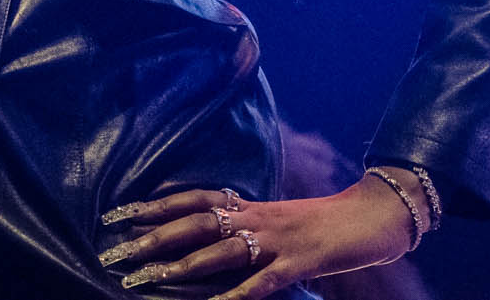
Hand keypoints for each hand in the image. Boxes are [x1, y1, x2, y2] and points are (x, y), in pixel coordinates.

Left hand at [96, 173, 417, 297]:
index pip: (191, 198)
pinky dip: (237, 296)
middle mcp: (256, 216)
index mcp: (250, 204)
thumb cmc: (321, 222)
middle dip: (153, 237)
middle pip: (195, 222)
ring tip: (147, 277)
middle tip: (115, 252)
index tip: (116, 214)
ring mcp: (277, 239)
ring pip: (220, 251)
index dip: (153, 205)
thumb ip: (243, 224)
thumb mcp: (276, 218)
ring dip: (181, 266)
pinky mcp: (299, 263)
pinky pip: (262, 282)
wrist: (373, 215)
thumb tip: (205, 234)